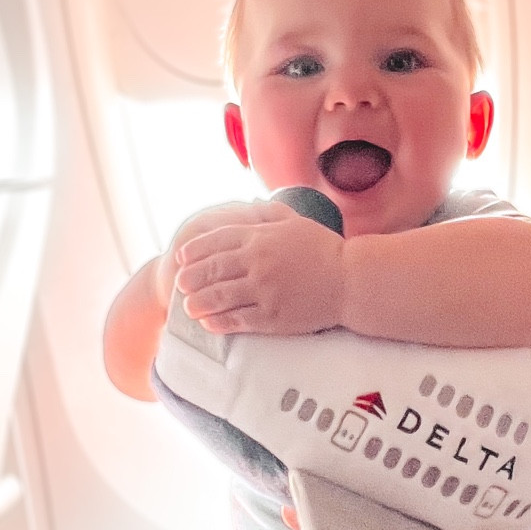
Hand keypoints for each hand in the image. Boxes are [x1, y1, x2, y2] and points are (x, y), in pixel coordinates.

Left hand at [175, 202, 345, 333]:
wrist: (350, 280)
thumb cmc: (325, 249)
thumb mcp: (295, 222)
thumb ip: (267, 213)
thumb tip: (245, 205)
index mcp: (260, 237)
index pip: (216, 241)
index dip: (195, 250)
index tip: (181, 257)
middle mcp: (257, 262)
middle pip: (212, 269)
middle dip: (191, 277)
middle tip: (180, 284)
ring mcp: (263, 290)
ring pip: (219, 296)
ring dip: (199, 302)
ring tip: (189, 307)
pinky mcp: (272, 316)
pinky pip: (237, 319)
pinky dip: (219, 321)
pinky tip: (209, 324)